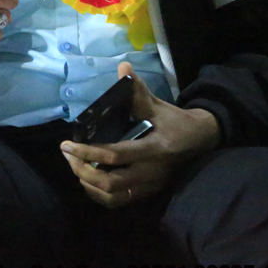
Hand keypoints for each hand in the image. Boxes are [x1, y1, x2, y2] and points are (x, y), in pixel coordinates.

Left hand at [59, 62, 221, 208]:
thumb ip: (137, 90)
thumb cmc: (175, 121)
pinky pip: (118, 201)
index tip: (66, 145)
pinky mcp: (148, 193)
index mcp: (153, 148)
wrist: (201, 141)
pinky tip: (87, 179)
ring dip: (87, 183)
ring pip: (112, 196)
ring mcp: (149, 186)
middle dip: (82, 170)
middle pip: (109, 183)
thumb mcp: (157, 105)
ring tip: (74, 165)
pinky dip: (98, 194)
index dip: (88, 152)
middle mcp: (151, 172)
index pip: (115, 155)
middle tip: (67, 155)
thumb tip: (122, 66)